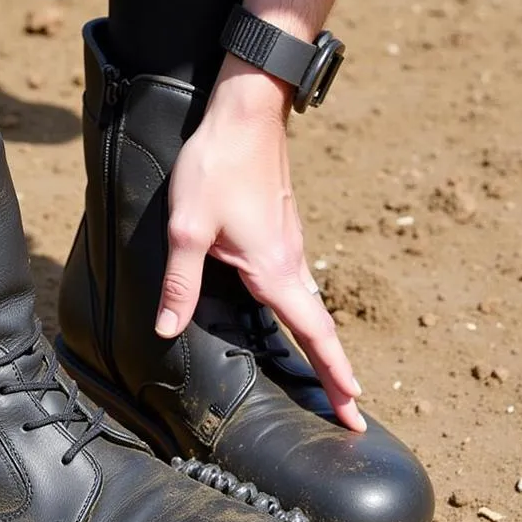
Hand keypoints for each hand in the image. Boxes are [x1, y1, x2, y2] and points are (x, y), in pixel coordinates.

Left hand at [156, 56, 364, 431]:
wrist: (246, 111)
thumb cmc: (218, 164)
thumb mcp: (187, 227)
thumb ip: (179, 282)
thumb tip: (167, 328)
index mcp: (274, 268)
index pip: (314, 333)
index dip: (334, 375)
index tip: (355, 410)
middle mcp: (292, 260)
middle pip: (319, 326)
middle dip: (335, 371)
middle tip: (348, 411)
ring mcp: (290, 242)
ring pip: (310, 302)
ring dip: (321, 342)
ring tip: (325, 376)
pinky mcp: (281, 228)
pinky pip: (297, 280)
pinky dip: (305, 311)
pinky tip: (290, 315)